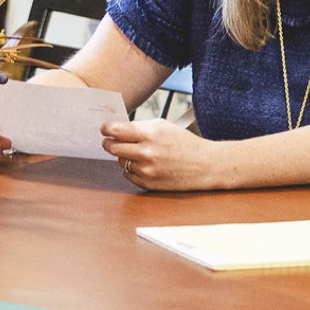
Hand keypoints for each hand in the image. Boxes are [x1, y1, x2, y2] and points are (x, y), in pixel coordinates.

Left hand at [101, 117, 222, 191]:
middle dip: (109, 143)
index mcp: (150, 134)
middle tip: (109, 141)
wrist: (205, 165)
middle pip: (112, 147)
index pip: (115, 130)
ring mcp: (146, 170)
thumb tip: (116, 129)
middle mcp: (146, 152)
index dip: (106, 129)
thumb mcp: (163, 126)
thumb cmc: (184, 143)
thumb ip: (139, 127)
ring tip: (138, 152)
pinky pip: (128, 174)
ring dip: (124, 156)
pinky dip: (133, 169)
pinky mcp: (148, 183)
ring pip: (120, 161)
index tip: (104, 130)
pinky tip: (146, 164)